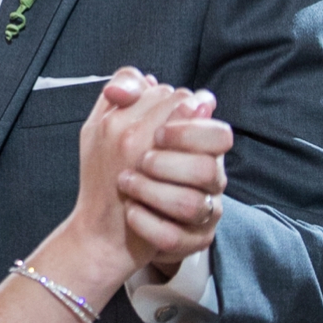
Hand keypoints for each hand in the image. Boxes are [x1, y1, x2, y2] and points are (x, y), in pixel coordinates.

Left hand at [116, 86, 231, 268]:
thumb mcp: (118, 124)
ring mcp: (204, 213)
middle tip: (139, 162)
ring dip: (153, 193)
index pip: (219, 133)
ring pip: (193, 205)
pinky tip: (131, 212)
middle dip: (166, 163)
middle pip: (208, 168)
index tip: (154, 135)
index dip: (185, 132)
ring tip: (127, 185)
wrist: (104, 225)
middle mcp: (209, 178)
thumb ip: (131, 92)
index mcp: (201, 146)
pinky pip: (177, 239)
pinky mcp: (192, 242)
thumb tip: (144, 79)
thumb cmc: (118, 167)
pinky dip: (148, 225)